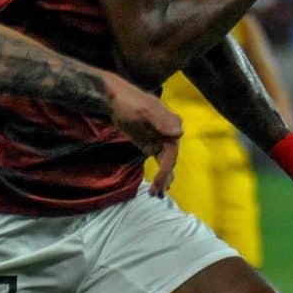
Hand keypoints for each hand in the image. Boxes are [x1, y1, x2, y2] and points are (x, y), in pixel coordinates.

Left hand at [105, 75, 181, 195]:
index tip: (159, 183)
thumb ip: (160, 122)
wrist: (114, 98)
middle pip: (170, 160)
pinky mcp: (151, 141)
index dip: (166, 170)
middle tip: (156, 194)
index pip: (172, 153)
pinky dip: (160, 171)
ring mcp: (161, 138)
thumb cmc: (128, 103)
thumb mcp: (143, 112)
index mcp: (171, 124)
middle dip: (164, 177)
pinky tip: (158, 185)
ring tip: (157, 194)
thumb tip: (179, 133)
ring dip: (164, 178)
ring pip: (166, 162)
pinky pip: (159, 159)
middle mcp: (170, 132)